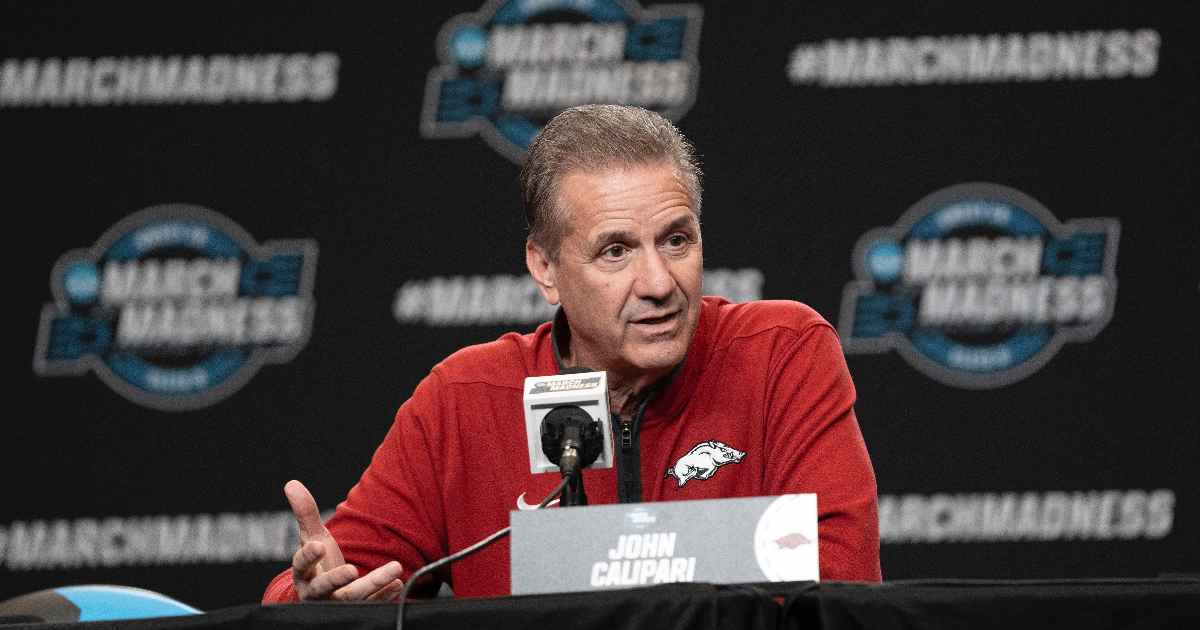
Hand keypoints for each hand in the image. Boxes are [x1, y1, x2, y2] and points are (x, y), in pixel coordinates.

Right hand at [285, 480, 404, 600]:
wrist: (328, 595)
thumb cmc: (319, 563)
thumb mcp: (312, 538)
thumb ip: (305, 514)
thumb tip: (291, 484)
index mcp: (305, 574)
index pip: (302, 566)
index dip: (309, 556)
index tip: (319, 546)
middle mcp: (318, 593)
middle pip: (326, 588)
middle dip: (338, 579)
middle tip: (352, 570)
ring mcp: (338, 604)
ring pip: (354, 598)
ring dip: (374, 585)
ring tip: (395, 570)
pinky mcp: (357, 611)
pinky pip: (371, 607)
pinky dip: (385, 597)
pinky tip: (398, 585)